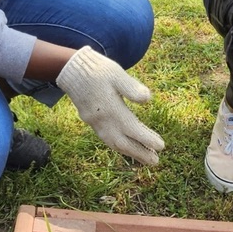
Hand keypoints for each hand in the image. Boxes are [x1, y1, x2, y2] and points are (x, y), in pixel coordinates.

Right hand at [56, 46, 164, 164]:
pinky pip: (106, 139)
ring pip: (113, 143)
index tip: (161, 146)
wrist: (71, 70)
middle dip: (140, 153)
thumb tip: (148, 99)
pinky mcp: (89, 120)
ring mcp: (94, 122)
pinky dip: (119, 145)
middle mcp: (102, 120)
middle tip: (156, 162)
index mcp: (111, 109)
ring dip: (130, 152)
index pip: (132, 129)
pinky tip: (126, 146)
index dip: (147, 139)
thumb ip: (132, 88)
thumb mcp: (117, 74)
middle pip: (123, 143)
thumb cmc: (98, 70)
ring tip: (145, 157)